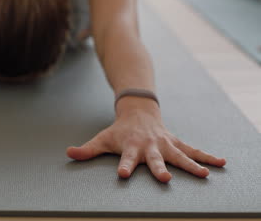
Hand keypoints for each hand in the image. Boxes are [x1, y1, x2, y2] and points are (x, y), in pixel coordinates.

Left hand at [66, 97, 225, 182]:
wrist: (138, 111)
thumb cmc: (119, 130)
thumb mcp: (102, 138)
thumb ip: (87, 149)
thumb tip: (68, 153)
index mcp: (130, 147)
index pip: (125, 159)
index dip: (124, 166)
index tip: (122, 174)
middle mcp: (149, 146)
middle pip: (155, 159)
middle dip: (159, 168)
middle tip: (165, 178)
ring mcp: (165, 144)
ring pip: (179, 155)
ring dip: (192, 164)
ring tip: (204, 175)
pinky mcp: (176, 142)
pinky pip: (193, 150)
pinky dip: (207, 156)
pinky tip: (221, 163)